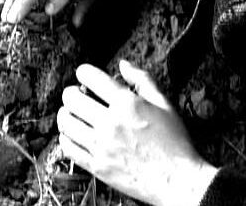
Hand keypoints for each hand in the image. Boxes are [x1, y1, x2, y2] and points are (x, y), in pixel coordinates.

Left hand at [58, 61, 217, 205]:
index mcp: (127, 104)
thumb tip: (123, 64)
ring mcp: (102, 146)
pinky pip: (68, 148)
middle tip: (77, 96)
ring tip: (73, 114)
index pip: (90, 77)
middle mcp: (110, 123)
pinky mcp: (97, 166)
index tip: (84, 76)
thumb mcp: (164, 104)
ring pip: (66, 122)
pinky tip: (73, 135)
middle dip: (72, 92)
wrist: (180, 182)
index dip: (83, 72)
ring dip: (66, 114)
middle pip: (71, 98)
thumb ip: (142, 80)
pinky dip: (66, 138)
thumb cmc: (174, 142)